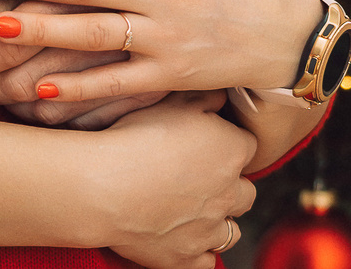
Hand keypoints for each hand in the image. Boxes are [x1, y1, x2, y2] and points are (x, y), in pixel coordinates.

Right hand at [75, 91, 255, 268]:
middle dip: (228, 186)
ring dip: (217, 221)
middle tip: (198, 178)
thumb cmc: (135, 137)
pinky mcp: (187, 258)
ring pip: (231, 231)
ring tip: (190, 211)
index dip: (227, 144)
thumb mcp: (172, 101)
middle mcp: (229, 193)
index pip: (248, 147)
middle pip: (246, 193)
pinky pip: (206, 261)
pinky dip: (198, 252)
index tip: (207, 143)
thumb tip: (220, 97)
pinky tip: (181, 238)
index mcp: (232, 151)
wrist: (102, 186)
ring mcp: (209, 230)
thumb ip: (204, 98)